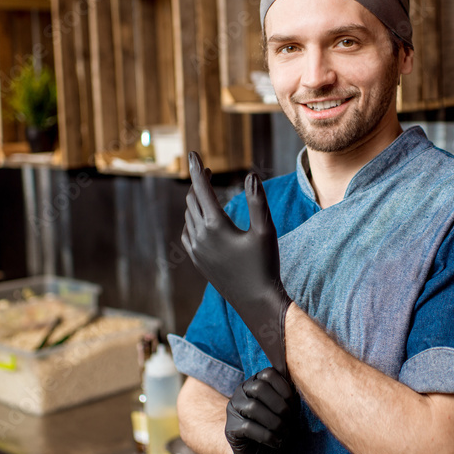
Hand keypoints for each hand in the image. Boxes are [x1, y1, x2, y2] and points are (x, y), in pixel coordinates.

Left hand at [181, 151, 291, 376]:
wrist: (255, 301)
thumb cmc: (264, 265)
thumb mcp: (266, 231)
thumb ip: (257, 201)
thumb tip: (250, 175)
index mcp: (215, 225)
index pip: (201, 188)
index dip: (196, 168)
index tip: (191, 152)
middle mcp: (200, 236)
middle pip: (192, 200)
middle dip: (198, 183)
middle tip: (205, 171)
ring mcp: (196, 250)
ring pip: (188, 216)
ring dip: (195, 201)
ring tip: (204, 192)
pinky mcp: (197, 261)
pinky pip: (187, 233)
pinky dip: (191, 220)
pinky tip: (199, 220)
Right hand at [225, 368, 299, 453]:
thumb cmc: (278, 427)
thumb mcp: (287, 408)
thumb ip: (290, 395)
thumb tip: (302, 384)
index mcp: (256, 382)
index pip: (268, 373)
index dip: (284, 387)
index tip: (293, 403)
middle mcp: (241, 391)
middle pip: (259, 388)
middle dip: (279, 405)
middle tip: (289, 419)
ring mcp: (233, 409)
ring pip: (253, 407)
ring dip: (275, 422)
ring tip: (284, 433)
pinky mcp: (231, 428)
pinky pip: (248, 427)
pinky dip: (267, 436)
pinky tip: (276, 442)